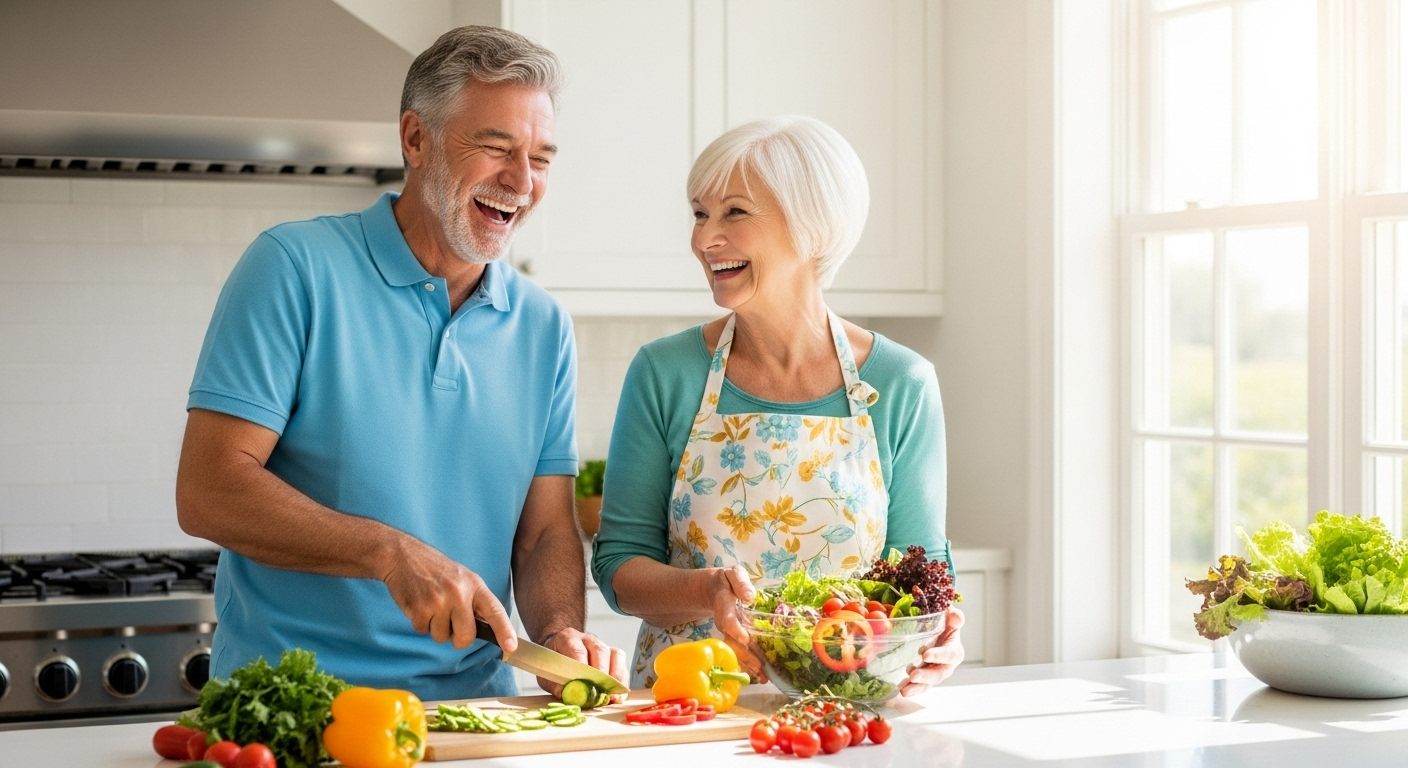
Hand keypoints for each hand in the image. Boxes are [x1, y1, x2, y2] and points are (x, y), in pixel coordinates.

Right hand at [380, 535, 516, 652]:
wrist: (404, 556)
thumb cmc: (436, 570)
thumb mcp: (463, 578)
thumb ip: (474, 601)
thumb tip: (486, 629)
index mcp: (474, 585)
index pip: (495, 611)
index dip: (504, 630)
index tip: (511, 647)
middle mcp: (459, 593)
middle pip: (466, 636)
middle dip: (458, 638)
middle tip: (450, 623)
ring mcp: (439, 602)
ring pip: (442, 637)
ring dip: (435, 628)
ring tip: (431, 606)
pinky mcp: (420, 609)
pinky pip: (423, 632)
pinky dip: (420, 624)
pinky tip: (419, 605)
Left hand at [539, 629, 629, 702]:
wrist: (560, 650)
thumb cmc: (555, 663)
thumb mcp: (547, 672)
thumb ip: (556, 684)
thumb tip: (569, 695)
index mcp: (568, 638)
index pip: (578, 650)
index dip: (582, 667)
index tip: (584, 683)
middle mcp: (588, 639)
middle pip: (600, 651)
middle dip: (602, 674)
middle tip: (600, 693)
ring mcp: (603, 646)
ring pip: (615, 656)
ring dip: (615, 678)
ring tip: (611, 697)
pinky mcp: (613, 656)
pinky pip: (622, 666)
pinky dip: (621, 682)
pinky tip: (616, 696)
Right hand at [705, 565, 766, 681]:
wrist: (712, 589)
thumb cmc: (727, 581)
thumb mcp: (733, 574)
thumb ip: (741, 583)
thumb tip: (749, 597)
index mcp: (724, 605)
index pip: (728, 620)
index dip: (735, 630)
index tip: (745, 639)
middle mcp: (724, 622)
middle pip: (732, 642)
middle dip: (745, 656)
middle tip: (759, 669)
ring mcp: (727, 632)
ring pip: (735, 651)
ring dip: (748, 665)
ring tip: (762, 678)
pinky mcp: (733, 638)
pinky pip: (738, 653)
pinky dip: (748, 665)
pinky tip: (760, 675)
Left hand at [900, 607, 964, 696]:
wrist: (935, 630)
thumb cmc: (943, 623)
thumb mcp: (949, 617)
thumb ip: (954, 617)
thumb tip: (955, 617)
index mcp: (954, 649)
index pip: (951, 654)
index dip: (940, 656)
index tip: (926, 655)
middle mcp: (946, 664)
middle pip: (939, 673)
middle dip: (926, 676)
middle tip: (913, 676)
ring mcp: (934, 672)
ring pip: (928, 683)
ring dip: (917, 687)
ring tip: (905, 690)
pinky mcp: (924, 678)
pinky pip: (919, 686)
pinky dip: (911, 689)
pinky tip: (901, 690)